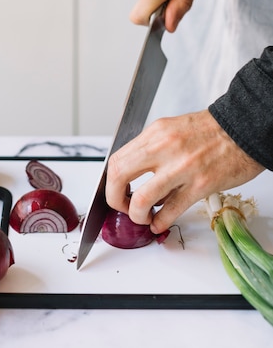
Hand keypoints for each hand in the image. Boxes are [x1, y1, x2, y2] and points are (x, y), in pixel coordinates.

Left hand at [105, 110, 263, 233]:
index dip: (111, 182)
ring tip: (143, 217)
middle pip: (120, 176)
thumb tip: (134, 176)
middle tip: (123, 207)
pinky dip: (160, 222)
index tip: (116, 191)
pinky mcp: (200, 185)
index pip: (117, 159)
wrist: (242, 129)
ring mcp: (182, 167)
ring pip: (142, 199)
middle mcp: (164, 147)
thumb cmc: (209, 131)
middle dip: (115, 199)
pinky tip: (159, 223)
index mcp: (156, 133)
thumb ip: (151, 150)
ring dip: (137, 215)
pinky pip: (171, 211)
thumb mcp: (171, 130)